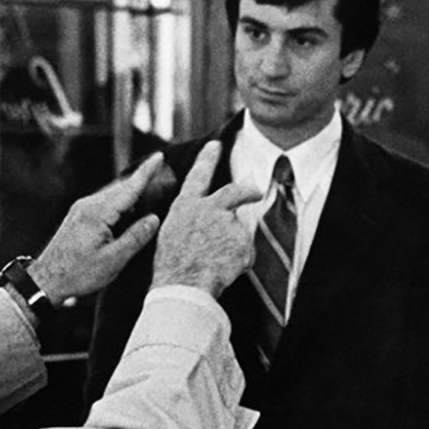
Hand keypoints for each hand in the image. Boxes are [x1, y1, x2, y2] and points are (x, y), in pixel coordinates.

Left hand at [28, 153, 166, 303]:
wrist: (47, 280)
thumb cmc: (79, 273)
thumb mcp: (114, 259)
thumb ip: (136, 237)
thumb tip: (154, 218)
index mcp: (99, 213)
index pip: (129, 189)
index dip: (146, 172)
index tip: (160, 156)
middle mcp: (88, 205)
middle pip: (122, 189)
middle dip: (141, 183)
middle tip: (162, 181)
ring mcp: (81, 209)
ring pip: (113, 196)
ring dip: (130, 196)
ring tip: (148, 201)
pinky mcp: (78, 216)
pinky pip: (104, 203)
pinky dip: (119, 205)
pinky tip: (126, 216)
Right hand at [151, 143, 261, 296]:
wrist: (184, 284)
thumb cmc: (172, 265)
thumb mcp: (172, 233)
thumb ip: (190, 221)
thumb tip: (204, 224)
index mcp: (186, 206)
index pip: (198, 175)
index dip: (207, 159)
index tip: (215, 144)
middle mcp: (209, 207)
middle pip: (236, 191)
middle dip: (248, 189)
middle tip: (256, 190)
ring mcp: (228, 222)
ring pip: (237, 232)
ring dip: (232, 248)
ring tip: (215, 265)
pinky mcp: (243, 240)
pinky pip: (245, 253)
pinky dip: (238, 263)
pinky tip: (223, 271)